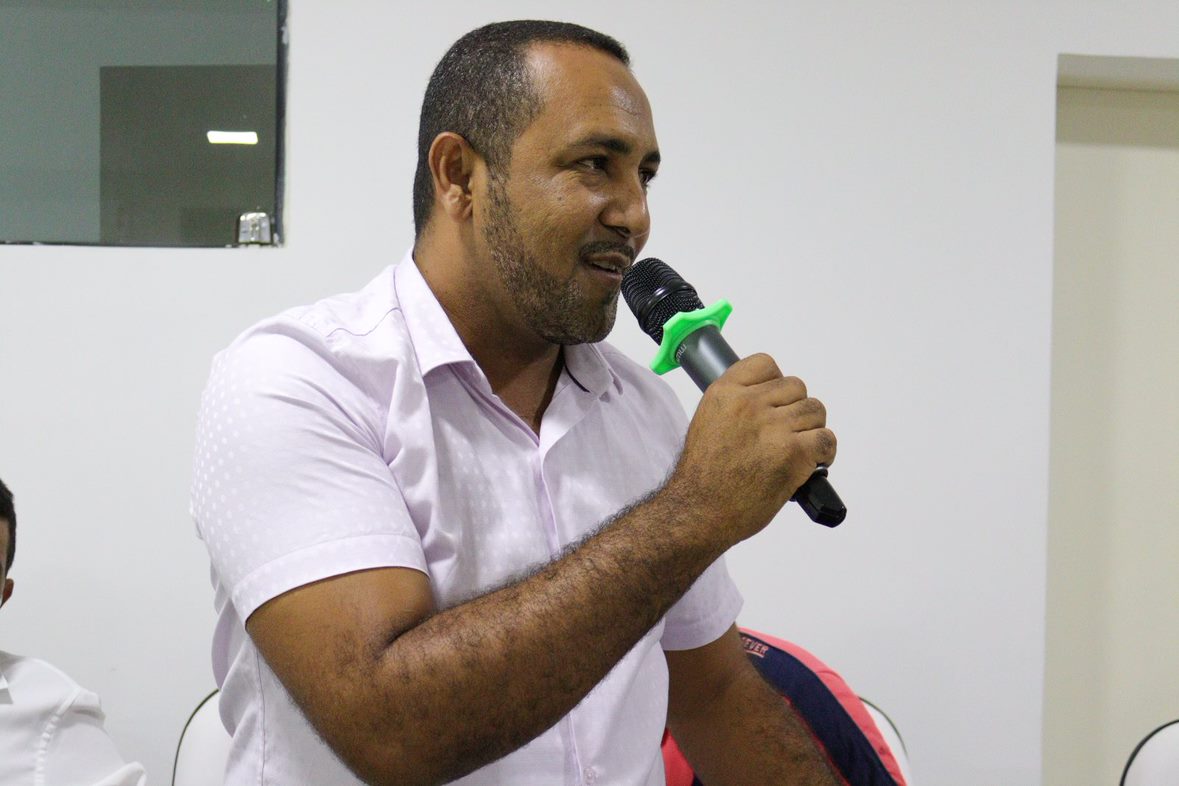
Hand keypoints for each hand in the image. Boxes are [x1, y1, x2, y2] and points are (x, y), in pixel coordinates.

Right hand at [665, 353, 835, 545]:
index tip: (773, 403)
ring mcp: (773, 427)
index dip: (775, 383)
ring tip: (798, 449)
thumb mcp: (707, 421)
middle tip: (785, 433)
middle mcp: (749, 404)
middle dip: (794, 409)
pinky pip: (826, 438)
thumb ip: (736, 404)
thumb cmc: (702, 475)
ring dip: (811, 430)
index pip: (766, 363)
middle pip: (796, 387)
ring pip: (815, 411)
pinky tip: (812, 462)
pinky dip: (824, 452)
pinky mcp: (793, 453)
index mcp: (725, 392)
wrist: (699, 510)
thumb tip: (768, 400)